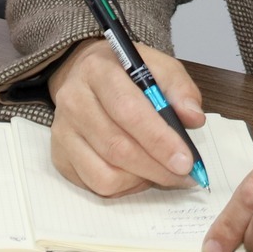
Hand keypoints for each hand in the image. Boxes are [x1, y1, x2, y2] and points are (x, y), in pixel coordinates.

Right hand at [48, 36, 207, 195]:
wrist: (85, 73)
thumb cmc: (125, 73)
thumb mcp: (157, 66)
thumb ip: (178, 88)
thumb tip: (193, 118)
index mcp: (98, 70)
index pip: (128, 110)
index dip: (159, 139)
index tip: (186, 160)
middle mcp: (74, 100)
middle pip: (116, 147)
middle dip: (157, 167)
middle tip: (184, 175)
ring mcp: (63, 130)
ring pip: (104, 174)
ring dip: (141, 179)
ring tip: (160, 169)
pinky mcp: (59, 155)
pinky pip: (94, 185)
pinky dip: (123, 186)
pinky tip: (137, 171)